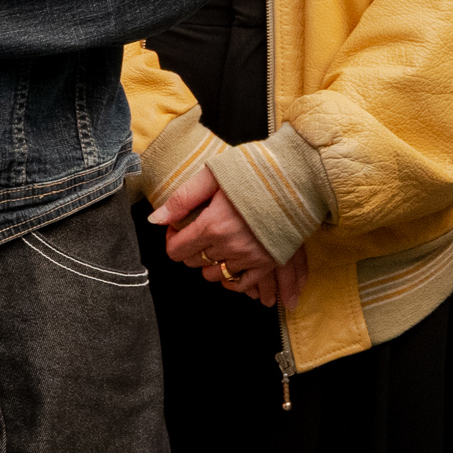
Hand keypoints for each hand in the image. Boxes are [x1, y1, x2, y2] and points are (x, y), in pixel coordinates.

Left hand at [149, 163, 299, 306]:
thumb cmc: (254, 169)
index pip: (177, 250)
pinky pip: (241, 283)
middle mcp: (230, 245)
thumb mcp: (213, 175)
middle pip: (194, 262)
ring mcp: (250, 256)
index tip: (180, 227)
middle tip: (199, 230)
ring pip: (214, 274)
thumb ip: (182, 199)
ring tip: (218, 241)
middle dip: (190, 248)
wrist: (296, 175)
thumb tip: (155, 220)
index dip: (173, 238)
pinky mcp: (268, 262)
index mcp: (213, 224)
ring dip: (210, 261)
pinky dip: (231, 279)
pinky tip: (230, 264)